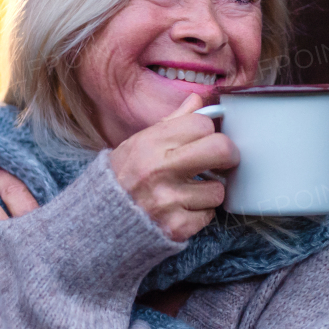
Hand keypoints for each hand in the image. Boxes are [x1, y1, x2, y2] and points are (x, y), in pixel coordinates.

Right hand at [108, 92, 239, 243]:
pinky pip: (209, 215)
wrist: (100, 220)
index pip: (202, 124)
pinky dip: (199, 213)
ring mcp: (168, 201)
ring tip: (190, 191)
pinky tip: (182, 209)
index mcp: (150, 144)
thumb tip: (197, 100)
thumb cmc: (123, 177)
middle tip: (221, 160)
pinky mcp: (176, 227)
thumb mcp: (138, 143)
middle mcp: (158, 170)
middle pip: (220, 149)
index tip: (203, 139)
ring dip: (209, 191)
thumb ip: (171, 122)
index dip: (207, 131)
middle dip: (228, 154)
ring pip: (218, 189)